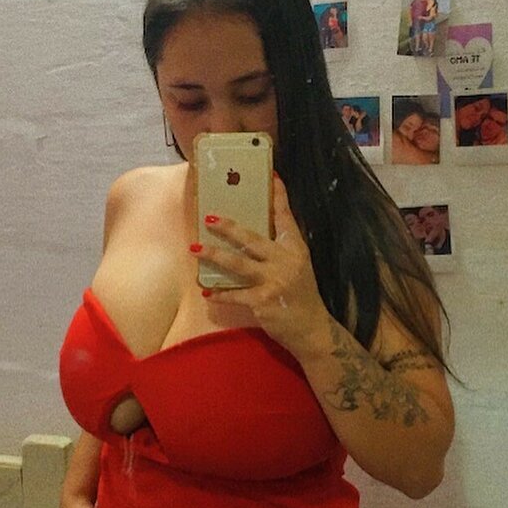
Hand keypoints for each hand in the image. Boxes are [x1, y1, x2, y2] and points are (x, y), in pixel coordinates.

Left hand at [194, 175, 331, 356]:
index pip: (286, 218)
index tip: (272, 177)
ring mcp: (274, 280)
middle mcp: (286, 261)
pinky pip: (236, 294)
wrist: (312, 330)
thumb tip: (254, 237)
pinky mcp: (263, 300)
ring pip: (238, 263)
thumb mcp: (298, 269)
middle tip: (209, 217)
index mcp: (296, 250)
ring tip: (195, 247)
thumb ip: (280, 252)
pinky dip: (220, 293)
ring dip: (214, 255)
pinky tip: (206, 291)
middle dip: (229, 227)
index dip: (279, 197)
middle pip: (252, 238)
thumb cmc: (302, 298)